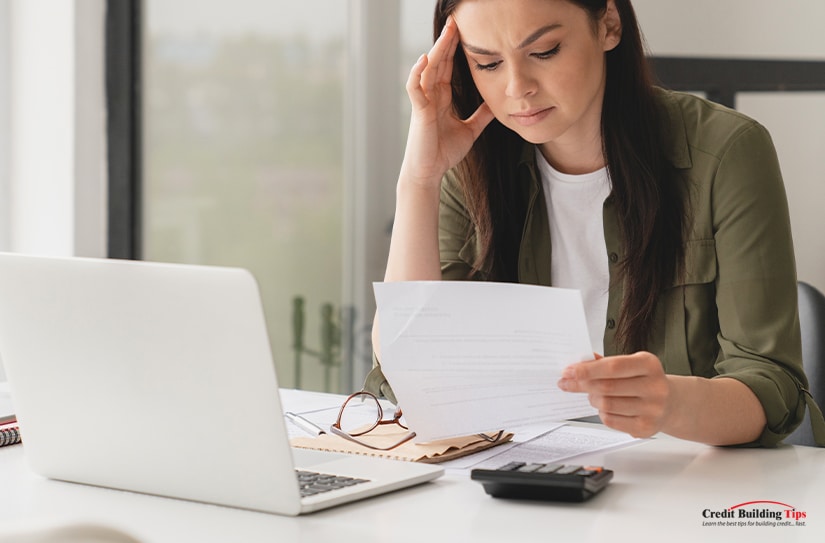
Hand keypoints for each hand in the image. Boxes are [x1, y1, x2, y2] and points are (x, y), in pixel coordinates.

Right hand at [401, 17, 494, 187]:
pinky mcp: (419, 113)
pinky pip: (415, 88)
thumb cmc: (444, 153)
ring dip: (436, 51)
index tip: (464, 30)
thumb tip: (496, 104)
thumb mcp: (470, 130)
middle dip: (447, 41)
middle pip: (438, 62)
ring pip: (428, 70)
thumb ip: (481, 116)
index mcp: (442, 98)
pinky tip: (425, 59)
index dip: (454, 48)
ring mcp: (423, 103)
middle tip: (456, 21)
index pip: (448, 67)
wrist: (430, 173)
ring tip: (446, 32)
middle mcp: (431, 96)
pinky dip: (418, 73)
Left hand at [557, 352, 672, 438]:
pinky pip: (611, 420)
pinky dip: (601, 413)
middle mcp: (654, 387)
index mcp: (649, 364)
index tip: (569, 371)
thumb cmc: (644, 380)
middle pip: (606, 387)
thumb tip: (579, 363)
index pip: (612, 367)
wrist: (671, 403)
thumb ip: (605, 363)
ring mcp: (652, 409)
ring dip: (592, 399)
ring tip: (592, 395)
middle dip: (582, 385)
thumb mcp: (631, 364)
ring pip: (606, 405)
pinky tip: (605, 407)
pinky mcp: (646, 427)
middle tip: (568, 383)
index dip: (587, 369)